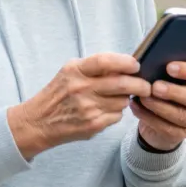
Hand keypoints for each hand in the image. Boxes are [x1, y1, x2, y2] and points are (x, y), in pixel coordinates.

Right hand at [7, 53, 150, 159]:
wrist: (39, 121)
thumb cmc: (58, 93)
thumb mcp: (69, 73)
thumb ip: (93, 68)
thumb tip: (124, 65)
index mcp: (75, 70)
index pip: (105, 61)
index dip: (125, 62)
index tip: (135, 65)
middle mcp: (81, 88)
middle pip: (122, 83)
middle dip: (140, 84)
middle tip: (146, 85)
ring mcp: (88, 108)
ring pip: (122, 101)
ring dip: (124, 99)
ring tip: (115, 98)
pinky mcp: (93, 125)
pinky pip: (117, 116)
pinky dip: (115, 113)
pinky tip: (104, 110)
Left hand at [130, 62, 185, 150]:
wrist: (154, 121)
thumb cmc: (158, 92)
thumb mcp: (160, 79)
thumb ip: (159, 71)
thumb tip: (146, 62)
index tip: (169, 66)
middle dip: (174, 92)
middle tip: (155, 87)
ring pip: (180, 115)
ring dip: (159, 105)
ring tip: (143, 97)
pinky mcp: (179, 135)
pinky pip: (165, 127)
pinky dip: (147, 116)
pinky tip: (135, 106)